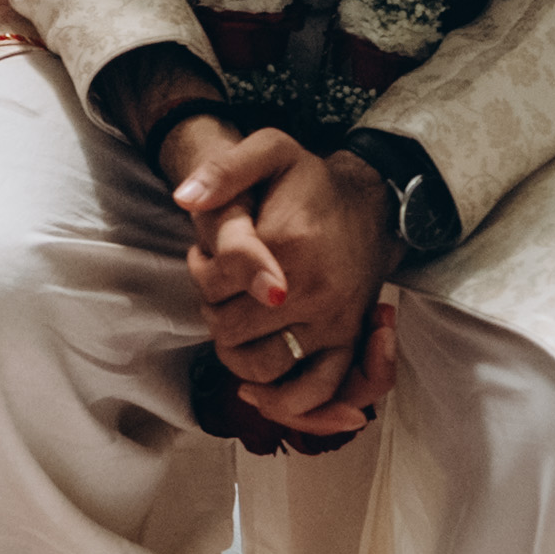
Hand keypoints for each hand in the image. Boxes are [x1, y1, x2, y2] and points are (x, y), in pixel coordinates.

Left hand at [171, 121, 406, 433]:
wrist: (369, 201)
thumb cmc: (310, 180)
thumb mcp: (269, 151)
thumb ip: (225, 169)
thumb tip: (185, 198)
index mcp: (290, 245)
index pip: (216, 283)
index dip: (200, 270)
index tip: (205, 255)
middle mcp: (314, 292)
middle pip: (230, 330)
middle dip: (213, 311)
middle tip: (218, 288)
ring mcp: (333, 323)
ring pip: (262, 366)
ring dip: (235, 353)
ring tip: (234, 322)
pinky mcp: (346, 344)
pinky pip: (315, 392)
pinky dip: (282, 402)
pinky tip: (254, 386)